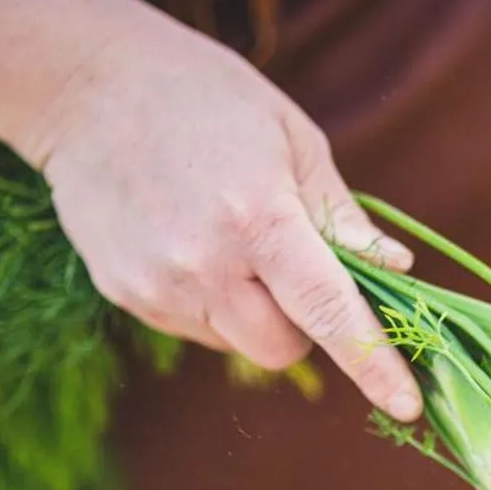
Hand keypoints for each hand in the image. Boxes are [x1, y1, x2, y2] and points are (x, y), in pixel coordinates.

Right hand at [26, 19, 422, 420]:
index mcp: (259, 218)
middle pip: (282, 350)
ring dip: (254, 312)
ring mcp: (157, 285)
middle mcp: (204, 264)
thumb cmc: (205, 96)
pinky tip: (189, 239)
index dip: (373, 362)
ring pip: (236, 342)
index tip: (407, 406)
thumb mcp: (292, 137)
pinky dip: (211, 301)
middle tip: (295, 267)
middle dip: (305, 326)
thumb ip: (342, 215)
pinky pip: (193, 327)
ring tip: (229, 235)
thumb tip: (397, 270)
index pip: (328, 311)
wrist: (83, 83)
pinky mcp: (124, 293)